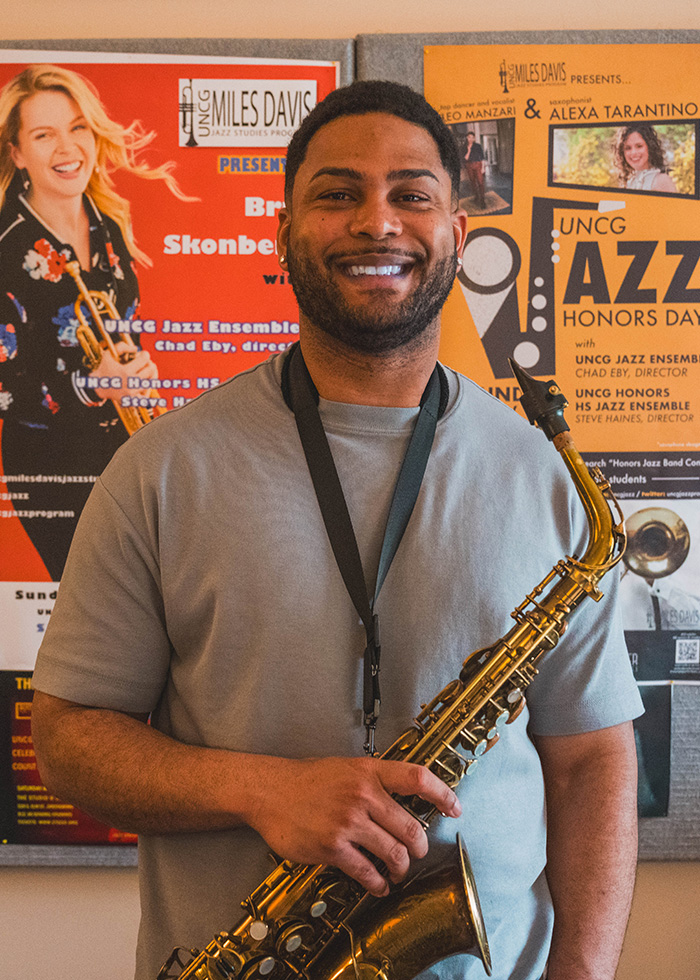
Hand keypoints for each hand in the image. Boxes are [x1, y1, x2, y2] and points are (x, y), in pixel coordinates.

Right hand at [89, 341, 157, 402]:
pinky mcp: (133, 400)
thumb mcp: (109, 354)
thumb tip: (135, 348)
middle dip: (149, 364)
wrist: (98, 387)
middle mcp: (130, 383)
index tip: (143, 354)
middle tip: (146, 363)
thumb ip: (121, 347)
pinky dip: (148, 390)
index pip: (144, 359)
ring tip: (146, 372)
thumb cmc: (104, 369)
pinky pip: (147, 396)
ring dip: (151, 375)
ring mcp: (133, 393)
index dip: (145, 354)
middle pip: (151, 370)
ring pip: (151, 382)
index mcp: (125, 371)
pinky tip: (144, 384)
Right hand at [244, 756, 461, 896]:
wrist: (270, 791)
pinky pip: (366, 872)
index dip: (443, 794)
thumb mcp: (346, 768)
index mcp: (369, 772)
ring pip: (394, 854)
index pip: (418, 778)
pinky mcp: (333, 847)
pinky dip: (378, 884)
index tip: (455, 808)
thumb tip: (404, 798)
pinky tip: (378, 885)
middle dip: (420, 847)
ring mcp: (348, 822)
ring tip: (398, 871)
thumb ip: (374, 781)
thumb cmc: (307, 779)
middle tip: (417, 852)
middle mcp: (362, 795)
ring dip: (401, 868)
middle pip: (412, 828)